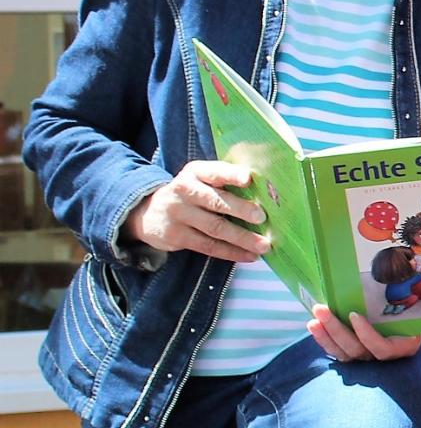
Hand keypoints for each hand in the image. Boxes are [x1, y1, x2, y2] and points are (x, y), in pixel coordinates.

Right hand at [124, 160, 268, 261]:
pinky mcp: (177, 236)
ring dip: (242, 238)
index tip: (248, 178)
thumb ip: (225, 181)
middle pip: (215, 201)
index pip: (214, 171)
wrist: (148, 213)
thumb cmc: (191, 194)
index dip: (231, 174)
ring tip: (264, 245)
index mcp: (195, 172)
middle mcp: (185, 191)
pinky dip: (232, 252)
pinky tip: (250, 256)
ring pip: (215, 227)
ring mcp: (179, 214)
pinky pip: (208, 246)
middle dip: (240, 209)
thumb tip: (266, 192)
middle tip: (262, 217)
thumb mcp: (201, 180)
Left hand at [307, 304, 420, 361]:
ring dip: (326, 336)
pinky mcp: (355, 355)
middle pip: (357, 350)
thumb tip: (402, 269)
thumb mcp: (417, 308)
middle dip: (336, 330)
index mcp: (403, 346)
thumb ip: (409, 297)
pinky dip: (325, 340)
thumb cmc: (416, 314)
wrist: (415, 327)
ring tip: (313, 320)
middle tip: (321, 310)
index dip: (366, 334)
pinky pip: (338, 352)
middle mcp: (384, 357)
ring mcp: (368, 358)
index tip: (354, 314)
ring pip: (344, 353)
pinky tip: (315, 327)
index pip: (381, 348)